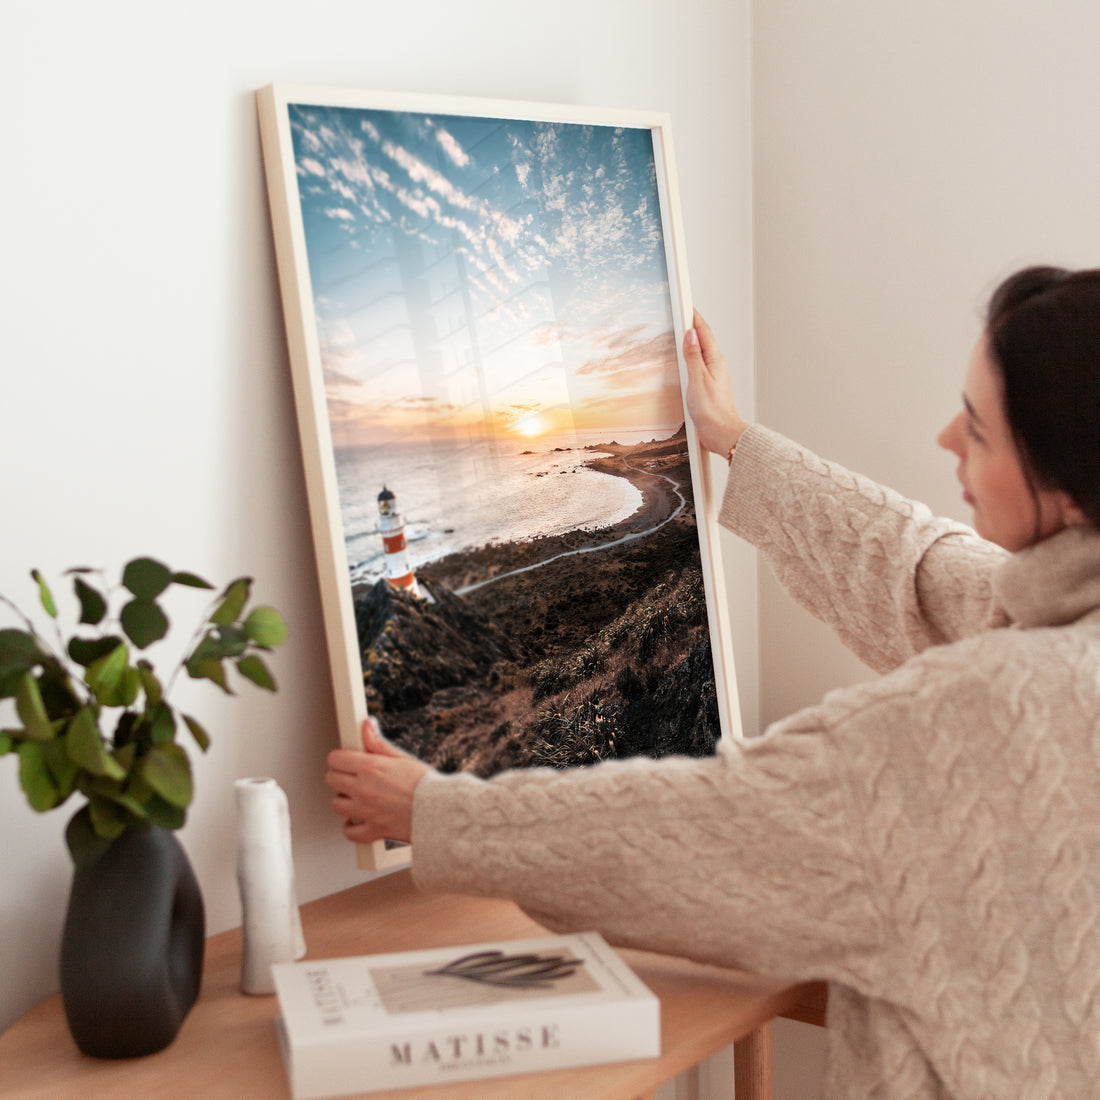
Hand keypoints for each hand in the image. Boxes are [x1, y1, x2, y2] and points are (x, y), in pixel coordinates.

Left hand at [325, 717, 429, 844]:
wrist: (441, 811)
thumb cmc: (426, 785)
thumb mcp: (402, 758)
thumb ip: (379, 743)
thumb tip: (367, 725)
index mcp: (371, 768)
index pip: (336, 759)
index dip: (340, 758)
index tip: (346, 760)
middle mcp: (364, 789)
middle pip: (331, 779)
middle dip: (339, 776)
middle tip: (352, 776)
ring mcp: (366, 811)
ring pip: (336, 805)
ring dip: (344, 800)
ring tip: (356, 797)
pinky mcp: (373, 830)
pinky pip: (350, 832)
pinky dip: (351, 827)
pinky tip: (358, 820)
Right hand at [683, 309, 748, 457]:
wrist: (721, 434)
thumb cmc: (712, 411)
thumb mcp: (698, 380)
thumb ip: (693, 356)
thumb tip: (690, 334)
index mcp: (715, 360)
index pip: (703, 332)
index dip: (694, 317)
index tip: (685, 304)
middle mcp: (715, 366)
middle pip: (703, 339)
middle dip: (692, 324)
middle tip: (681, 311)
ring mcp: (712, 376)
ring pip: (700, 352)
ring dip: (691, 340)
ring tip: (681, 329)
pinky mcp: (707, 386)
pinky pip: (697, 365)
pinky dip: (690, 356)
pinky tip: (684, 359)